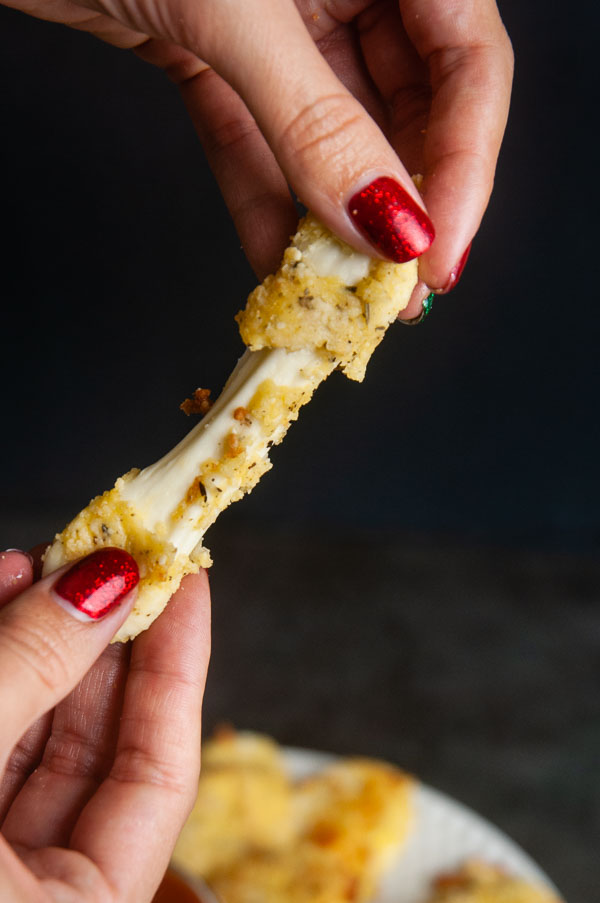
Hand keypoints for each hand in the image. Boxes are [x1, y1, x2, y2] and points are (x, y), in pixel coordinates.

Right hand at [0, 548, 210, 901]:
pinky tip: (2, 592)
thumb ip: (28, 674)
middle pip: (98, 744)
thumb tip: (102, 582)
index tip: (188, 581)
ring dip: (40, 636)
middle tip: (113, 555)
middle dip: (99, 637)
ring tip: (46, 559)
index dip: (179, 665)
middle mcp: (42, 892)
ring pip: (36, 731)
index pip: (164, 772)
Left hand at [2, 0, 512, 316]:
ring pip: (330, 135)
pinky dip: (262, 201)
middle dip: (399, 204)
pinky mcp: (212, 50)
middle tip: (392, 289)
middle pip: (408, 105)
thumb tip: (387, 222)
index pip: (466, 56)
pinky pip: (255, 140)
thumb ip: (315, 119)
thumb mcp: (231, 9)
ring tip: (334, 291)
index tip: (438, 253)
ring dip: (330, 220)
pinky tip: (273, 262)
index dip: (465, 162)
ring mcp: (276, 17)